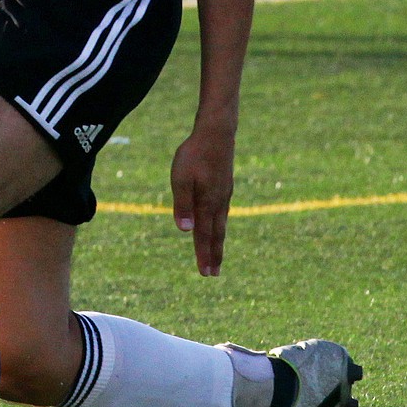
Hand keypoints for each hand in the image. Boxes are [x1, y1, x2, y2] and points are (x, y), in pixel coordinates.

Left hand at [170, 122, 234, 276]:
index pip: (204, 234)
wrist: (216, 132)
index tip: (205, 273)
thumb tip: (184, 230)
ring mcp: (224, 194)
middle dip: (214, 255)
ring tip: (217, 256)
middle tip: (213, 274)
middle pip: (216, 234)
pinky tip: (218, 225)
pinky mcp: (225, 186)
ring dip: (218, 242)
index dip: (203, 254)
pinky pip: (222, 212)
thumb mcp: (181, 178)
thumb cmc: (194, 154)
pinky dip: (220, 225)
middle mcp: (218, 202)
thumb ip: (182, 204)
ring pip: (221, 223)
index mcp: (207, 203)